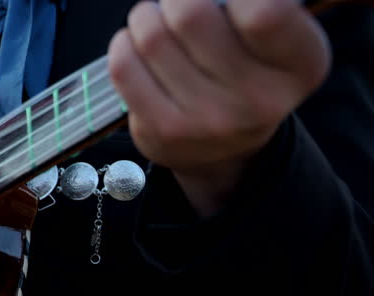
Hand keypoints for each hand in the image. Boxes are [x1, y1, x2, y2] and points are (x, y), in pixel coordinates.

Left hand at [108, 0, 330, 214]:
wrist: (223, 150)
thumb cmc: (245, 73)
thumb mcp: (274, 42)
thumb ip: (252, 7)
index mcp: (301, 65)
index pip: (264, 13)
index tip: (223, 1)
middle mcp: (260, 99)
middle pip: (191, 15)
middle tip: (177, 5)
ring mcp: (208, 120)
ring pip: (152, 37)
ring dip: (146, 18)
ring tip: (155, 22)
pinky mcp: (163, 131)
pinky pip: (125, 67)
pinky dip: (124, 44)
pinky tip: (137, 47)